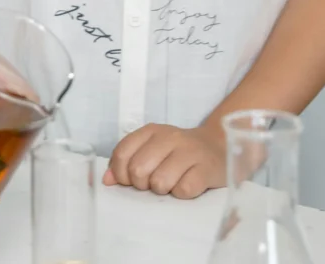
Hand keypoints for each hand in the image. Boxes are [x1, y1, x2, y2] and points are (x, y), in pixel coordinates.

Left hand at [103, 123, 224, 198]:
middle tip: (153, 183)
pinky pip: (183, 190)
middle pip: (138, 169)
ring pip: (159, 182)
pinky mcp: (206, 169)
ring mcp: (189, 152)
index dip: (121, 173)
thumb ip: (128, 161)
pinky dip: (181, 194)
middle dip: (142, 184)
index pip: (123, 152)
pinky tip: (186, 185)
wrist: (218, 147)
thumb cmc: (179, 152)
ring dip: (162, 190)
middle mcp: (169, 137)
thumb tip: (107, 180)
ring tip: (171, 183)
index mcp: (151, 131)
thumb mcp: (152, 149)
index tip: (129, 181)